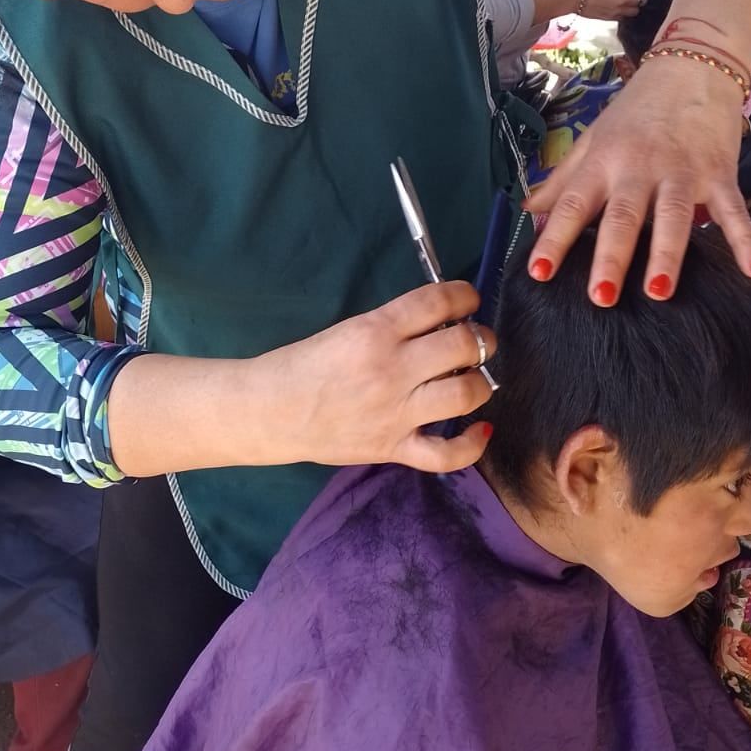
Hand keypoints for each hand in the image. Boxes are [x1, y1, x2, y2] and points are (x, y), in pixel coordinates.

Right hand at [261, 282, 496, 472]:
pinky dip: (472, 443)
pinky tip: (481, 427)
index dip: (464, 296)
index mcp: (376, 332)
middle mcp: (392, 370)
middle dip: (480, 338)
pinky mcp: (393, 448)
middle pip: (463, 346)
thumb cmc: (303, 365)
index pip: (438, 303)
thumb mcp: (347, 330)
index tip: (468, 301)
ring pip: (465, 394)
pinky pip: (447, 454)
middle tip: (475, 340)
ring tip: (472, 376)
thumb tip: (440, 322)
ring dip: (479, 381)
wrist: (269, 411)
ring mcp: (396, 413)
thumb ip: (393, 327)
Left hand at [525, 57, 750, 302]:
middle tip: (600, 296)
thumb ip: (562, 179)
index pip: (572, 204)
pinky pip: (732, 210)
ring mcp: (682, 171)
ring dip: (667, 255)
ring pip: (673, 216)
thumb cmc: (636, 111)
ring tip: (658, 292)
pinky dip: (743, 239)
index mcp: (603, 162)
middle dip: (611, 256)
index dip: (555, 238)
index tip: (540, 272)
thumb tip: (527, 210)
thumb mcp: (593, 139)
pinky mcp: (720, 173)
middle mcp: (639, 168)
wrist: (691, 68)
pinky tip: (750, 270)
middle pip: (623, 216)